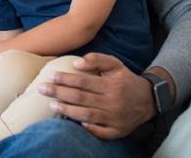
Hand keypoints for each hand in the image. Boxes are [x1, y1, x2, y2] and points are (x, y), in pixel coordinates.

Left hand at [38, 52, 156, 138]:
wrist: (149, 100)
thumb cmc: (125, 80)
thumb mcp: (116, 64)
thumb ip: (97, 59)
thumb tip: (77, 62)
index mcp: (112, 85)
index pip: (83, 81)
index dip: (65, 79)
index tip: (49, 76)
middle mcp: (113, 102)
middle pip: (81, 98)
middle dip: (59, 93)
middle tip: (41, 89)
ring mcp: (115, 118)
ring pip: (87, 115)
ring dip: (67, 111)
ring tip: (51, 104)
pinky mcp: (118, 131)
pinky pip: (101, 132)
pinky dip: (88, 128)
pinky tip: (75, 122)